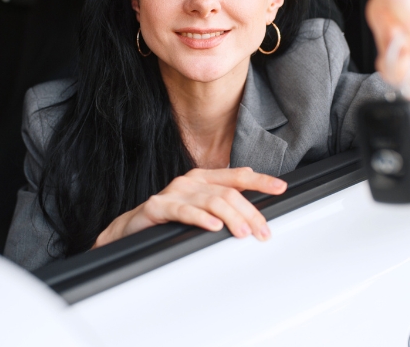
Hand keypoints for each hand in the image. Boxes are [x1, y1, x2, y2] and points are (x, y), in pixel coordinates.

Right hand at [93, 167, 286, 247]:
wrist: (130, 227)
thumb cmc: (168, 217)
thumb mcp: (199, 205)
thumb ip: (222, 198)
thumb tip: (250, 191)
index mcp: (203, 178)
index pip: (237, 177)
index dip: (260, 181)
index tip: (280, 187)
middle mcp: (191, 181)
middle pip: (228, 193)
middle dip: (250, 212)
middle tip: (263, 231)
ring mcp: (175, 193)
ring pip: (211, 201)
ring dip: (231, 217)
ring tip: (244, 233)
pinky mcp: (158, 207)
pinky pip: (183, 211)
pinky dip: (200, 218)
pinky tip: (213, 226)